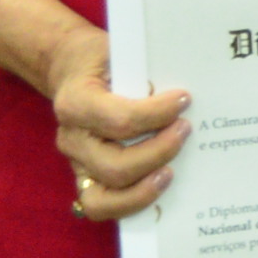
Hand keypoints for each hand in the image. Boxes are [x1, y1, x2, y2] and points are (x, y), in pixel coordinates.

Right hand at [0, 0, 189, 220]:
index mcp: (74, 102)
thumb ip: (145, 72)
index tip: (184, 99)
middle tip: (186, 130)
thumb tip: (186, 95)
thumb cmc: (103, 59)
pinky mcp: (84, 178)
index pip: (119, 119)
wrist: (72, 68)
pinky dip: (132, 202)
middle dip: (158, 152)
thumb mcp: (120, 52)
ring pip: (105, 196)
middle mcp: (70, 138)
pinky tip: (157, 184)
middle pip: (114, 165)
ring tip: (172, 170)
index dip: (156, 114)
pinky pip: (102, 206)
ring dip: (145, 187)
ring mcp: (75, 163)